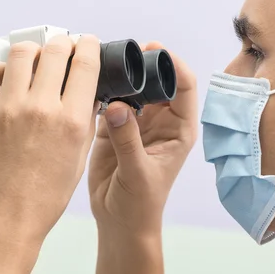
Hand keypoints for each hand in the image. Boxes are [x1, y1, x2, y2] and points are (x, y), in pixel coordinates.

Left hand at [0, 34, 100, 248]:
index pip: (85, 64)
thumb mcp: (76, 161)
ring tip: (33, 61)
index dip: (89, 47)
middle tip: (63, 48)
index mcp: (72, 122)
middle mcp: (42, 108)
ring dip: (32, 51)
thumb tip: (86, 97)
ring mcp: (8, 108)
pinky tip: (5, 80)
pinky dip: (0, 69)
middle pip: (56, 50)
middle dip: (63, 44)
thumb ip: (83, 123)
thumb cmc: (40, 200)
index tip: (88, 44)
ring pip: (22, 53)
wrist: (3, 221)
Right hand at [88, 42, 198, 235]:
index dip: (173, 64)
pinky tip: (90, 82)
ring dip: (121, 75)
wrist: (118, 222)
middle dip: (144, 64)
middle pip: (157, 80)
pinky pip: (110, 99)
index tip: (154, 51)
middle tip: (123, 53)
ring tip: (104, 62)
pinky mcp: (113, 126)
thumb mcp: (138, 173)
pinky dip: (102, 89)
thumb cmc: (140, 205)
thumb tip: (116, 105)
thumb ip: (128, 140)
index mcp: (178, 129)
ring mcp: (136, 121)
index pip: (184, 86)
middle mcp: (159, 120)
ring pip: (133, 87)